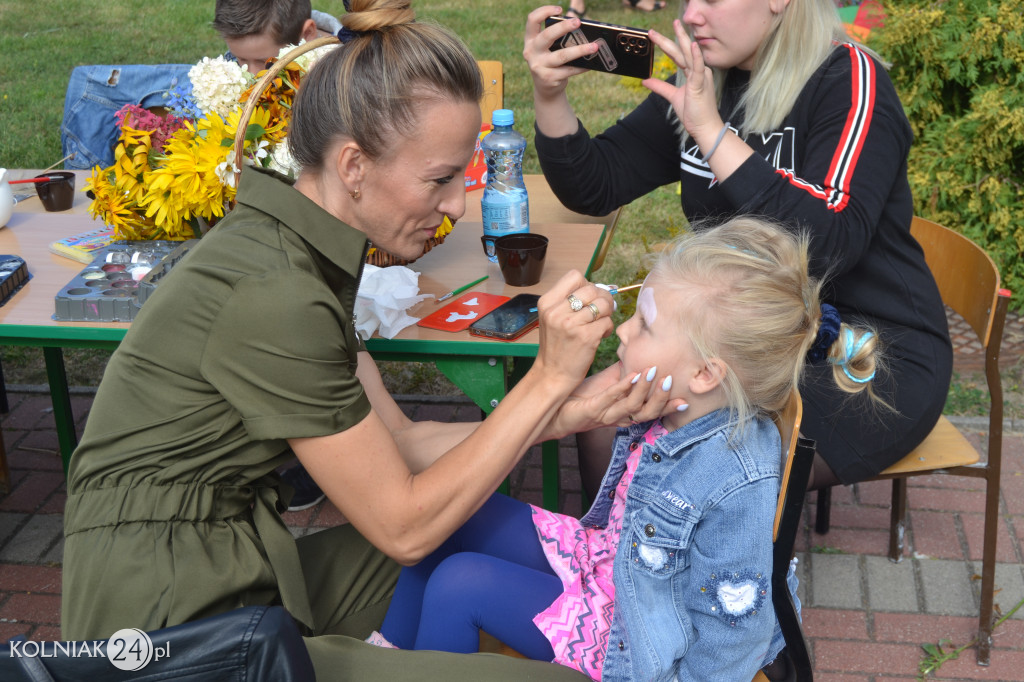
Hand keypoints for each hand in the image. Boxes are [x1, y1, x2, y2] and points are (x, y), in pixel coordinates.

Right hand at [524, 6, 597, 103]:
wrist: (545, 88)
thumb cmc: (550, 61)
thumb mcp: (548, 48)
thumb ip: (557, 38)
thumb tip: (580, 29)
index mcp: (530, 40)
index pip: (532, 20)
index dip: (544, 11)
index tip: (560, 10)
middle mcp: (531, 52)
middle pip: (547, 36)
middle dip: (563, 27)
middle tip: (578, 22)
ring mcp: (539, 66)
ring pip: (562, 55)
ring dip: (580, 50)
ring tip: (594, 46)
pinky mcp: (549, 78)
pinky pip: (569, 70)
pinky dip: (582, 67)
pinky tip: (591, 63)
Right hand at [532, 270, 614, 391]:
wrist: (552, 375)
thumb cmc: (556, 346)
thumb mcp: (553, 319)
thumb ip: (570, 302)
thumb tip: (602, 289)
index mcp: (547, 303)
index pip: (574, 276)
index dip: (587, 285)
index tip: (588, 298)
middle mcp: (556, 311)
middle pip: (592, 289)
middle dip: (602, 298)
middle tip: (601, 311)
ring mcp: (571, 324)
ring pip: (602, 304)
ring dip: (607, 313)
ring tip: (601, 323)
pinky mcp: (586, 337)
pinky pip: (608, 322)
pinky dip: (608, 328)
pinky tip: (600, 335)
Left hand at [546, 363, 689, 438]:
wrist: (553, 406)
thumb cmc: (580, 395)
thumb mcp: (608, 382)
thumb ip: (626, 372)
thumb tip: (642, 355)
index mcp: (623, 412)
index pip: (651, 412)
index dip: (668, 407)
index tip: (686, 399)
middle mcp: (617, 417)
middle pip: (647, 414)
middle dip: (661, 399)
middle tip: (670, 380)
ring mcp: (604, 415)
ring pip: (632, 409)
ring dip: (644, 391)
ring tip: (653, 373)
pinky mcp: (590, 412)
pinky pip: (610, 401)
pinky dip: (622, 389)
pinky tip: (630, 377)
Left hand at [642, 20, 722, 141]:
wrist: (704, 127)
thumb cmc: (694, 113)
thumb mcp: (673, 96)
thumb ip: (660, 87)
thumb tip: (646, 80)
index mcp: (692, 73)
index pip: (677, 55)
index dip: (666, 45)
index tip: (654, 36)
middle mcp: (698, 71)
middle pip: (681, 51)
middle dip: (670, 38)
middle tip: (656, 29)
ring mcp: (700, 77)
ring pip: (688, 55)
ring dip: (681, 40)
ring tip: (676, 26)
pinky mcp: (700, 85)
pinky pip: (698, 68)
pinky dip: (696, 56)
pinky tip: (692, 45)